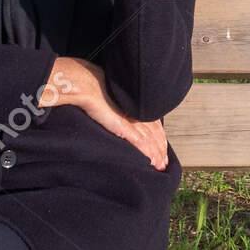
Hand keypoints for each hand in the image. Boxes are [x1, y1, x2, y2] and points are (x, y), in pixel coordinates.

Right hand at [46, 57, 168, 169]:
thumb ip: (119, 109)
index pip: (154, 123)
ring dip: (156, 154)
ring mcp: (132, 118)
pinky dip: (147, 152)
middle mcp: (138, 111)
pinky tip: (151, 161)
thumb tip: (118, 116)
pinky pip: (140, 142)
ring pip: (151, 140)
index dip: (160, 137)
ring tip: (159, 166)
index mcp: (136, 104)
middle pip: (155, 133)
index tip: (162, 149)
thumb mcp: (112, 99)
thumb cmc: (94, 88)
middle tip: (164, 162)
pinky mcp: (123, 126)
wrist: (85, 84)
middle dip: (160, 149)